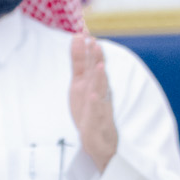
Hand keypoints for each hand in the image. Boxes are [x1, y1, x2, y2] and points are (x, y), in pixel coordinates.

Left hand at [69, 33, 118, 172]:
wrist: (99, 143)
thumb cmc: (89, 111)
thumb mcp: (80, 85)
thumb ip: (79, 64)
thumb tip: (78, 39)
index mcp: (90, 85)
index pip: (88, 66)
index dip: (86, 52)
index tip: (84, 35)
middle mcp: (97, 93)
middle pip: (97, 75)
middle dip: (95, 60)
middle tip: (94, 43)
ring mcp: (99, 107)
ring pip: (100, 91)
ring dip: (99, 79)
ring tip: (98, 66)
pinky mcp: (98, 122)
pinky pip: (97, 112)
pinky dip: (96, 103)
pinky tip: (94, 95)